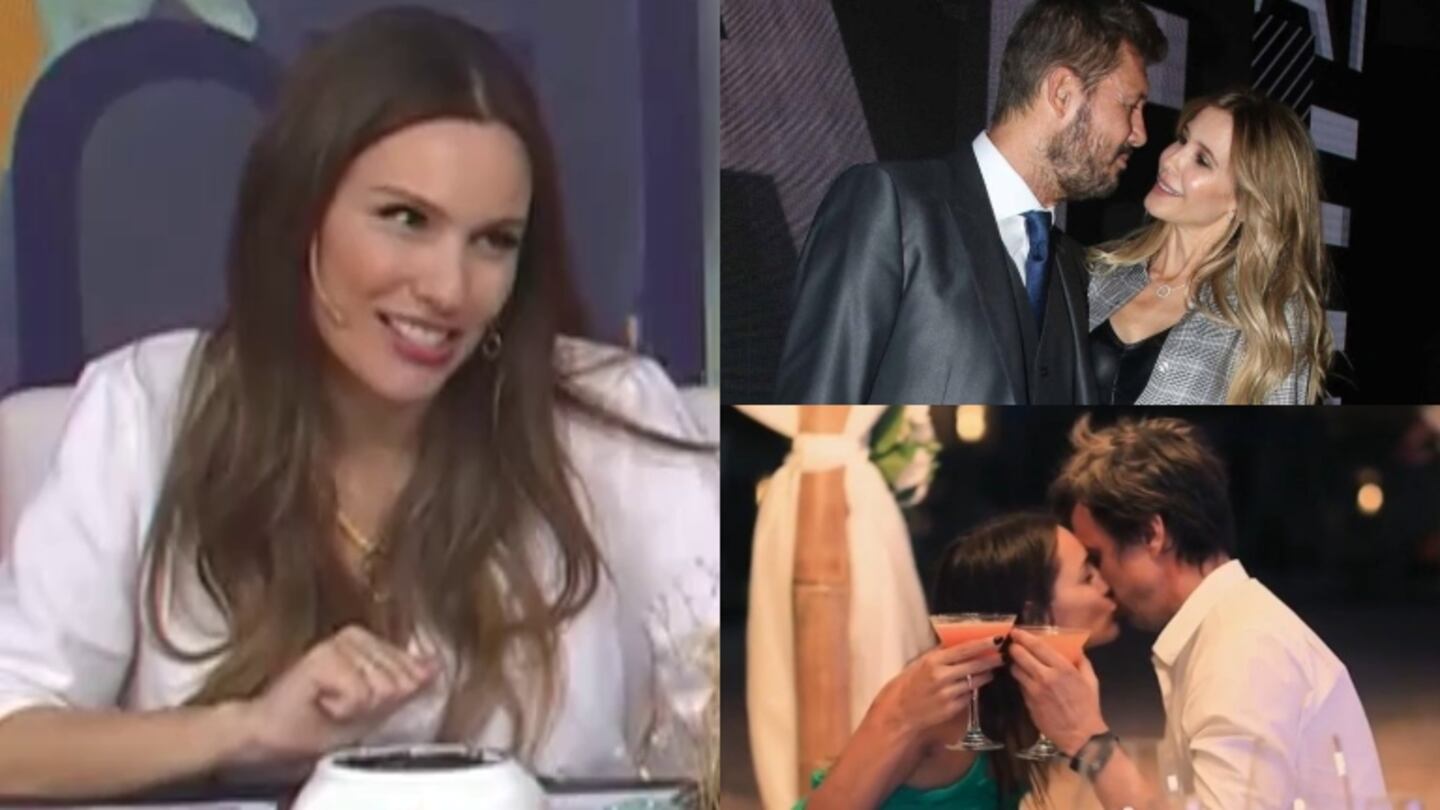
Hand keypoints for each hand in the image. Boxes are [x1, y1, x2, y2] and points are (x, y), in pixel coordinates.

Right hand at [228, 625, 439, 765]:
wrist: (270, 735)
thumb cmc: (314, 723)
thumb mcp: (372, 708)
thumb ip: (406, 684)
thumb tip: (436, 666)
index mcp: (370, 642)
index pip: (413, 672)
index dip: (388, 701)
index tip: (356, 703)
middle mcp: (356, 635)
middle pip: (401, 682)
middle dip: (374, 705)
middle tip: (340, 705)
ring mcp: (338, 643)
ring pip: (382, 689)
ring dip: (357, 709)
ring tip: (330, 704)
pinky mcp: (323, 656)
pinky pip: (360, 695)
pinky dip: (342, 710)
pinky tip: (321, 703)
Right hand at [868, 635, 1003, 749]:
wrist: (900, 712)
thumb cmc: (909, 684)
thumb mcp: (920, 663)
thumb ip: (940, 654)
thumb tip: (959, 642)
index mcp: (933, 661)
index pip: (964, 650)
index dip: (983, 644)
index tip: (997, 639)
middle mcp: (942, 677)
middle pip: (974, 665)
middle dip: (992, 659)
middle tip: (1004, 654)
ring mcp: (948, 694)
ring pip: (975, 681)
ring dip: (986, 674)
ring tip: (993, 668)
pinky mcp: (952, 708)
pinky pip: (969, 695)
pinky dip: (974, 689)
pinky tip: (976, 684)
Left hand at [1008, 628, 1105, 753]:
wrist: (1080, 736)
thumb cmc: (1087, 707)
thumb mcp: (1091, 681)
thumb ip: (1082, 662)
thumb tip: (1076, 648)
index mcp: (1062, 668)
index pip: (1037, 646)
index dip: (1023, 637)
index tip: (1016, 631)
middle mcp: (1045, 677)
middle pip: (1020, 656)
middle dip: (1013, 647)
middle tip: (1012, 644)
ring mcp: (1034, 690)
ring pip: (1015, 670)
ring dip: (1014, 663)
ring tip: (1015, 660)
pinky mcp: (1028, 702)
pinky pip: (1019, 685)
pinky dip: (1020, 679)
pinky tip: (1023, 677)